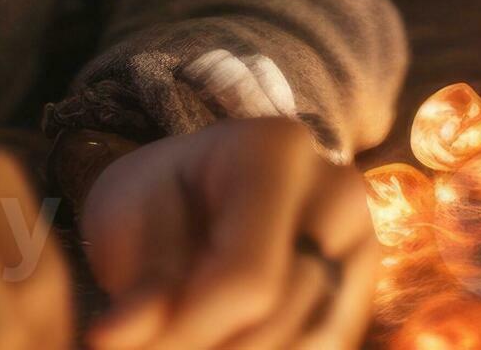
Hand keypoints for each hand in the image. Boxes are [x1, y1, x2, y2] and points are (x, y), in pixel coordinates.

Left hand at [80, 117, 372, 349]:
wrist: (199, 194)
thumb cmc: (159, 198)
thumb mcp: (128, 216)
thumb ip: (139, 282)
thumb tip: (117, 340)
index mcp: (277, 151)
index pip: (248, 278)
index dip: (187, 333)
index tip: (125, 346)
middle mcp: (338, 193)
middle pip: (284, 318)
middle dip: (209, 349)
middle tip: (151, 347)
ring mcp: (361, 244)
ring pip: (313, 343)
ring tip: (184, 340)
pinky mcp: (364, 290)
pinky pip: (328, 348)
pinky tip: (222, 341)